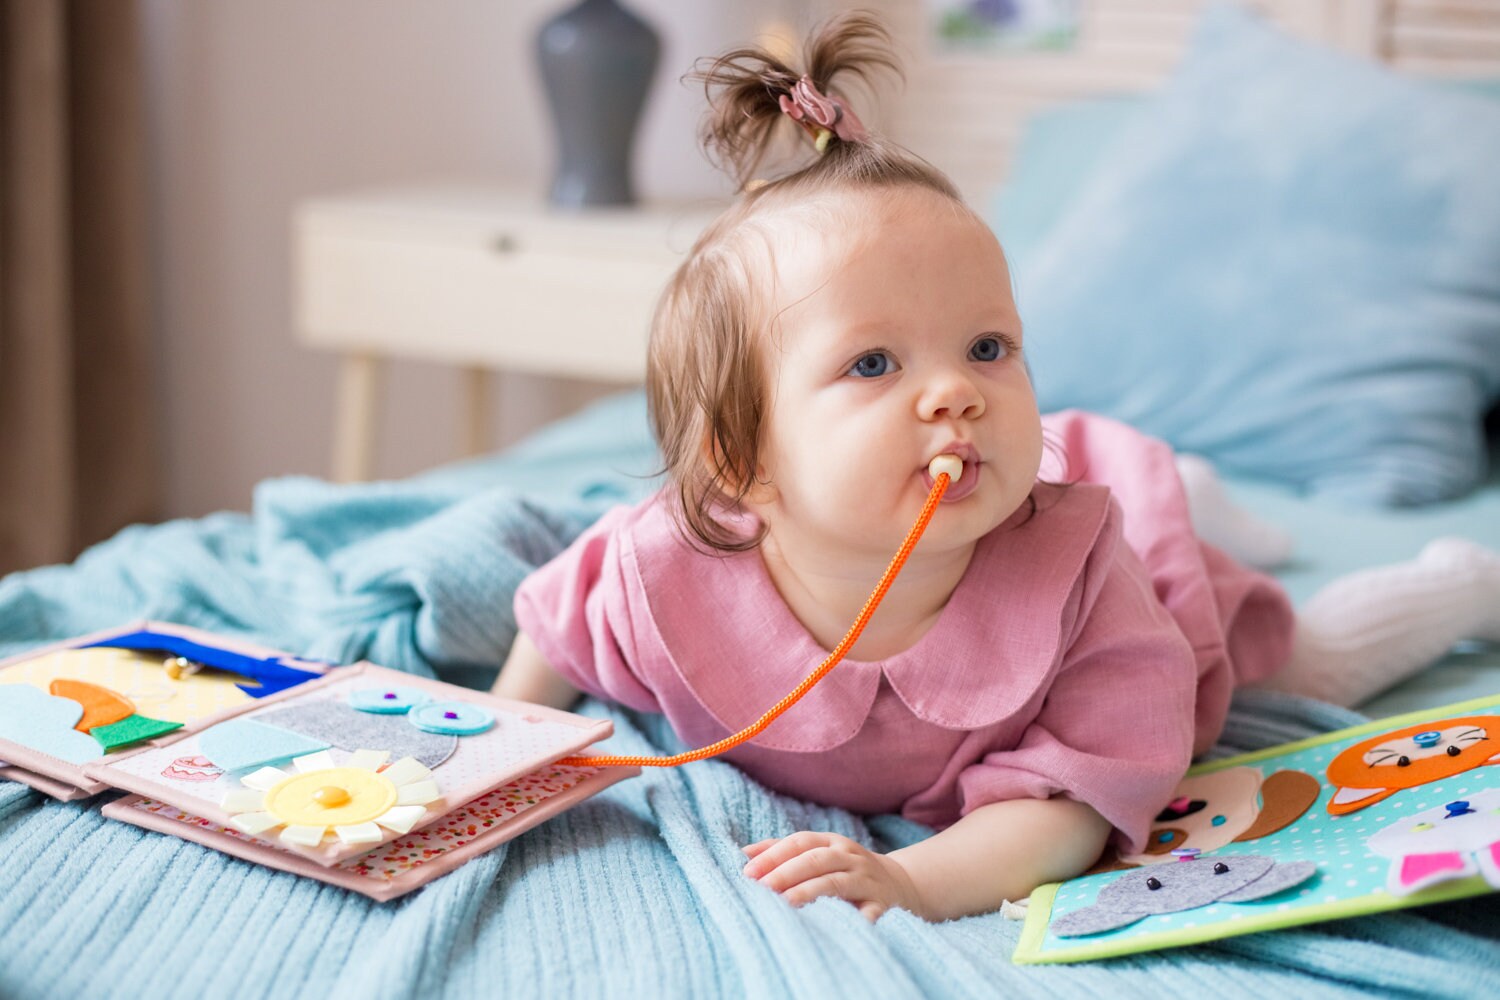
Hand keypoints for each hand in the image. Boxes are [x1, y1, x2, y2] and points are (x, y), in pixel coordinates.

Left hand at [741, 831, 924, 920]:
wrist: (902, 884)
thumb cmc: (846, 869)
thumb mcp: (820, 853)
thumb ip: (783, 851)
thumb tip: (743, 854)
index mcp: (832, 843)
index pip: (800, 842)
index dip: (774, 855)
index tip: (748, 872)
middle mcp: (850, 857)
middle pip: (816, 860)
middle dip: (787, 872)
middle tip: (763, 888)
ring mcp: (867, 880)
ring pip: (837, 882)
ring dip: (811, 891)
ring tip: (787, 903)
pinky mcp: (882, 904)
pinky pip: (868, 912)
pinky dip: (854, 918)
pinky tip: (833, 925)